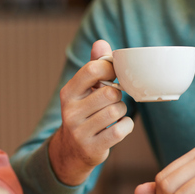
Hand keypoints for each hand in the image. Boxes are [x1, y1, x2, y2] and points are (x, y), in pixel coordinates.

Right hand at [49, 39, 133, 185]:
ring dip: (122, 112)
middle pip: (109, 93)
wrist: (72, 150)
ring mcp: (79, 131)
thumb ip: (93, 66)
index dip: (111, 69)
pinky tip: (119, 127)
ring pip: (116, 111)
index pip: (92, 70)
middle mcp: (70, 111)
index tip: (115, 75)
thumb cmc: (84, 113)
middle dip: (118, 96)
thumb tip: (101, 43)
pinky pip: (120, 130)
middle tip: (113, 101)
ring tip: (114, 115)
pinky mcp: (92, 147)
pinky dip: (126, 126)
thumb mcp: (83, 90)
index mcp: (68, 93)